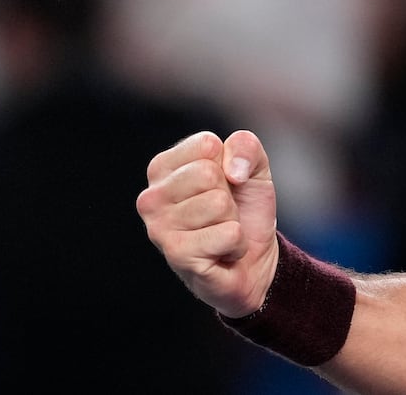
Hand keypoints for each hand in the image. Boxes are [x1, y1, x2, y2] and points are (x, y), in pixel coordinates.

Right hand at [137, 129, 280, 316]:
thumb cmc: (244, 209)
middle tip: (223, 214)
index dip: (229, 164)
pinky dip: (237, 243)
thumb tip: (233, 171)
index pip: (206, 145)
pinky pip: (228, 233)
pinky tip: (222, 252)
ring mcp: (159, 228)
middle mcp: (151, 197)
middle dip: (229, 195)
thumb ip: (245, 146)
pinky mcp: (177, 254)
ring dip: (233, 221)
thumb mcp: (254, 167)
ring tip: (220, 232)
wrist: (253, 261)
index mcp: (163, 168)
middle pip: (209, 174)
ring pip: (219, 204)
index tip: (224, 185)